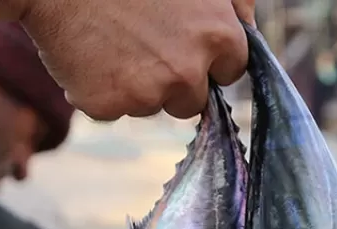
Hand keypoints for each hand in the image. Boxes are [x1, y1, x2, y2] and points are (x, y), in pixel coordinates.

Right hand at [5, 0, 253, 120]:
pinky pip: (111, 109)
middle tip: (142, 41)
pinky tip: (87, 53)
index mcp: (219, 35)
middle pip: (192, 100)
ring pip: (150, 105)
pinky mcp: (108, 105)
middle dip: (173, 80)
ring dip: (134, 83)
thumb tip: (249, 24)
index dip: (208, 60)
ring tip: (111, 39)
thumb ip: (231, 2)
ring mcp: (148, 93)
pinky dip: (99, 88)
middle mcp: (189, 71)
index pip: (231, 71)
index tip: (186, 45)